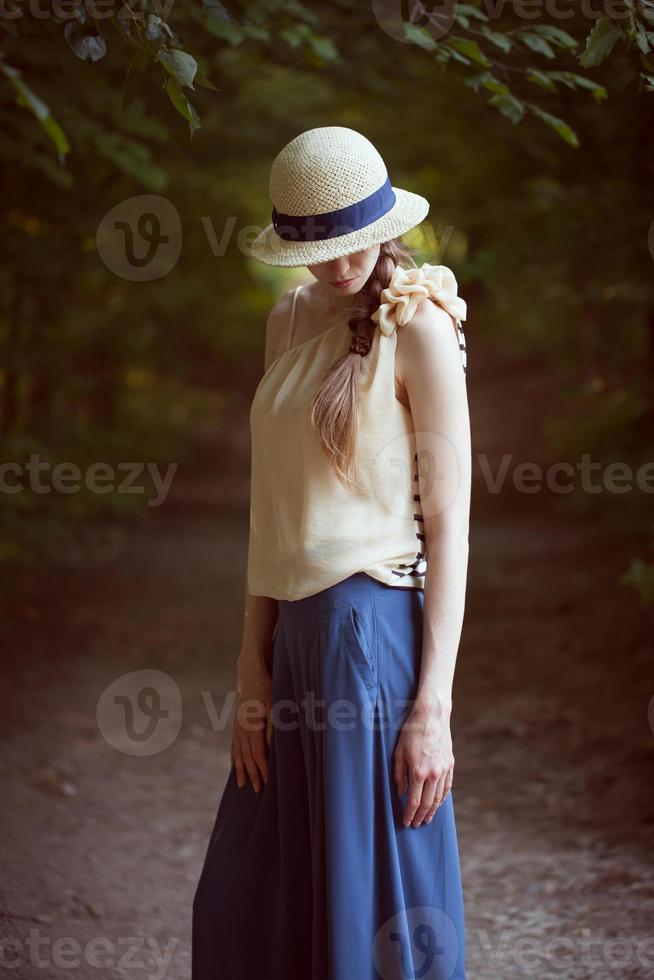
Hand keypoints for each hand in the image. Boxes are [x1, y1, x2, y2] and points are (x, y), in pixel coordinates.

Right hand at [231, 665, 272, 792]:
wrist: (250, 674)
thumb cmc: (267, 689)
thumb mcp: (275, 707)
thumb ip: (273, 728)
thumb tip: (271, 749)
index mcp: (252, 726)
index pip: (258, 753)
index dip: (262, 769)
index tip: (268, 782)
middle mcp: (241, 729)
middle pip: (247, 756)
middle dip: (252, 774)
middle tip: (258, 791)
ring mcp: (236, 727)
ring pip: (238, 753)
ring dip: (241, 769)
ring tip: (243, 785)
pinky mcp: (235, 724)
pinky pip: (233, 745)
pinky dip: (234, 757)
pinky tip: (234, 766)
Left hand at [393, 701, 453, 827]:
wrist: (431, 716)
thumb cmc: (411, 732)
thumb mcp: (398, 752)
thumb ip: (399, 775)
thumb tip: (400, 793)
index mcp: (418, 772)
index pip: (414, 801)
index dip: (409, 814)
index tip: (406, 822)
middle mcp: (433, 774)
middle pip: (428, 804)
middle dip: (420, 816)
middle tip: (415, 825)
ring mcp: (443, 770)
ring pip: (439, 798)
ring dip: (432, 811)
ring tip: (426, 819)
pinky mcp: (450, 764)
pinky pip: (447, 787)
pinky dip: (442, 798)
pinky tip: (437, 804)